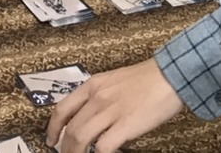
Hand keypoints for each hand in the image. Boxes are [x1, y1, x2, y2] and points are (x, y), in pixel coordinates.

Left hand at [46, 58, 184, 151]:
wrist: (169, 75)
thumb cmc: (146, 79)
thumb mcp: (114, 81)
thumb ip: (100, 97)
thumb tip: (94, 120)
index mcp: (92, 85)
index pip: (63, 109)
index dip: (53, 128)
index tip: (51, 139)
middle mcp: (97, 98)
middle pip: (71, 128)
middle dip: (65, 148)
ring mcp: (110, 111)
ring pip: (81, 139)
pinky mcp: (125, 125)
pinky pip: (103, 147)